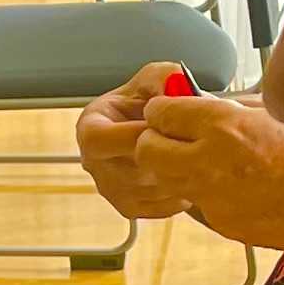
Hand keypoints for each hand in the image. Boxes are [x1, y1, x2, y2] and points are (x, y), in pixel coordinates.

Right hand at [76, 64, 195, 222]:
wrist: (157, 130)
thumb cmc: (150, 103)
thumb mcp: (156, 78)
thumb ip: (165, 76)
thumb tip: (175, 86)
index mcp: (90, 128)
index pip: (99, 140)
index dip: (133, 135)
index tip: (162, 128)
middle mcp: (94, 163)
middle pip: (129, 168)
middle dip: (165, 154)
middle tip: (190, 141)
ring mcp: (110, 189)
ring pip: (149, 189)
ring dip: (178, 173)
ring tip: (192, 153)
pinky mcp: (130, 208)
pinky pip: (160, 206)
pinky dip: (181, 191)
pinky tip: (188, 171)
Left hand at [132, 90, 283, 249]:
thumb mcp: (278, 113)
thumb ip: (236, 107)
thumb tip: (208, 101)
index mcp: (224, 125)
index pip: (161, 112)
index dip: (161, 110)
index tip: (168, 109)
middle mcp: (209, 162)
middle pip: (146, 149)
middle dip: (152, 140)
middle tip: (170, 136)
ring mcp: (211, 197)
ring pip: (165, 180)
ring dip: (174, 168)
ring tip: (204, 160)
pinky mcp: (221, 223)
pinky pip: (198, 202)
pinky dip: (206, 192)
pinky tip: (237, 186)